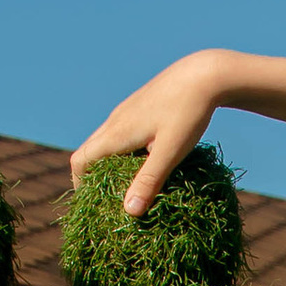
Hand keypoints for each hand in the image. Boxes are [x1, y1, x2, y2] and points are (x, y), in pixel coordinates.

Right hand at [69, 52, 236, 215]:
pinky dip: (122, 149)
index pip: (80, 160)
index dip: (80, 184)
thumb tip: (128, 212)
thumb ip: (148, 182)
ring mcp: (126, 110)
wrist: (205, 74)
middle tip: (109, 198)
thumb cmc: (188, 113)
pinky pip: (119, 132)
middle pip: (88, 150)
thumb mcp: (170, 152)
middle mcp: (115, 120)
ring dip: (108, 162)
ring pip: (104, 140)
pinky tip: (146, 158)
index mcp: (116, 133)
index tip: (94, 203)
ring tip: (128, 182)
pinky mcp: (139, 106)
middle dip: (92, 176)